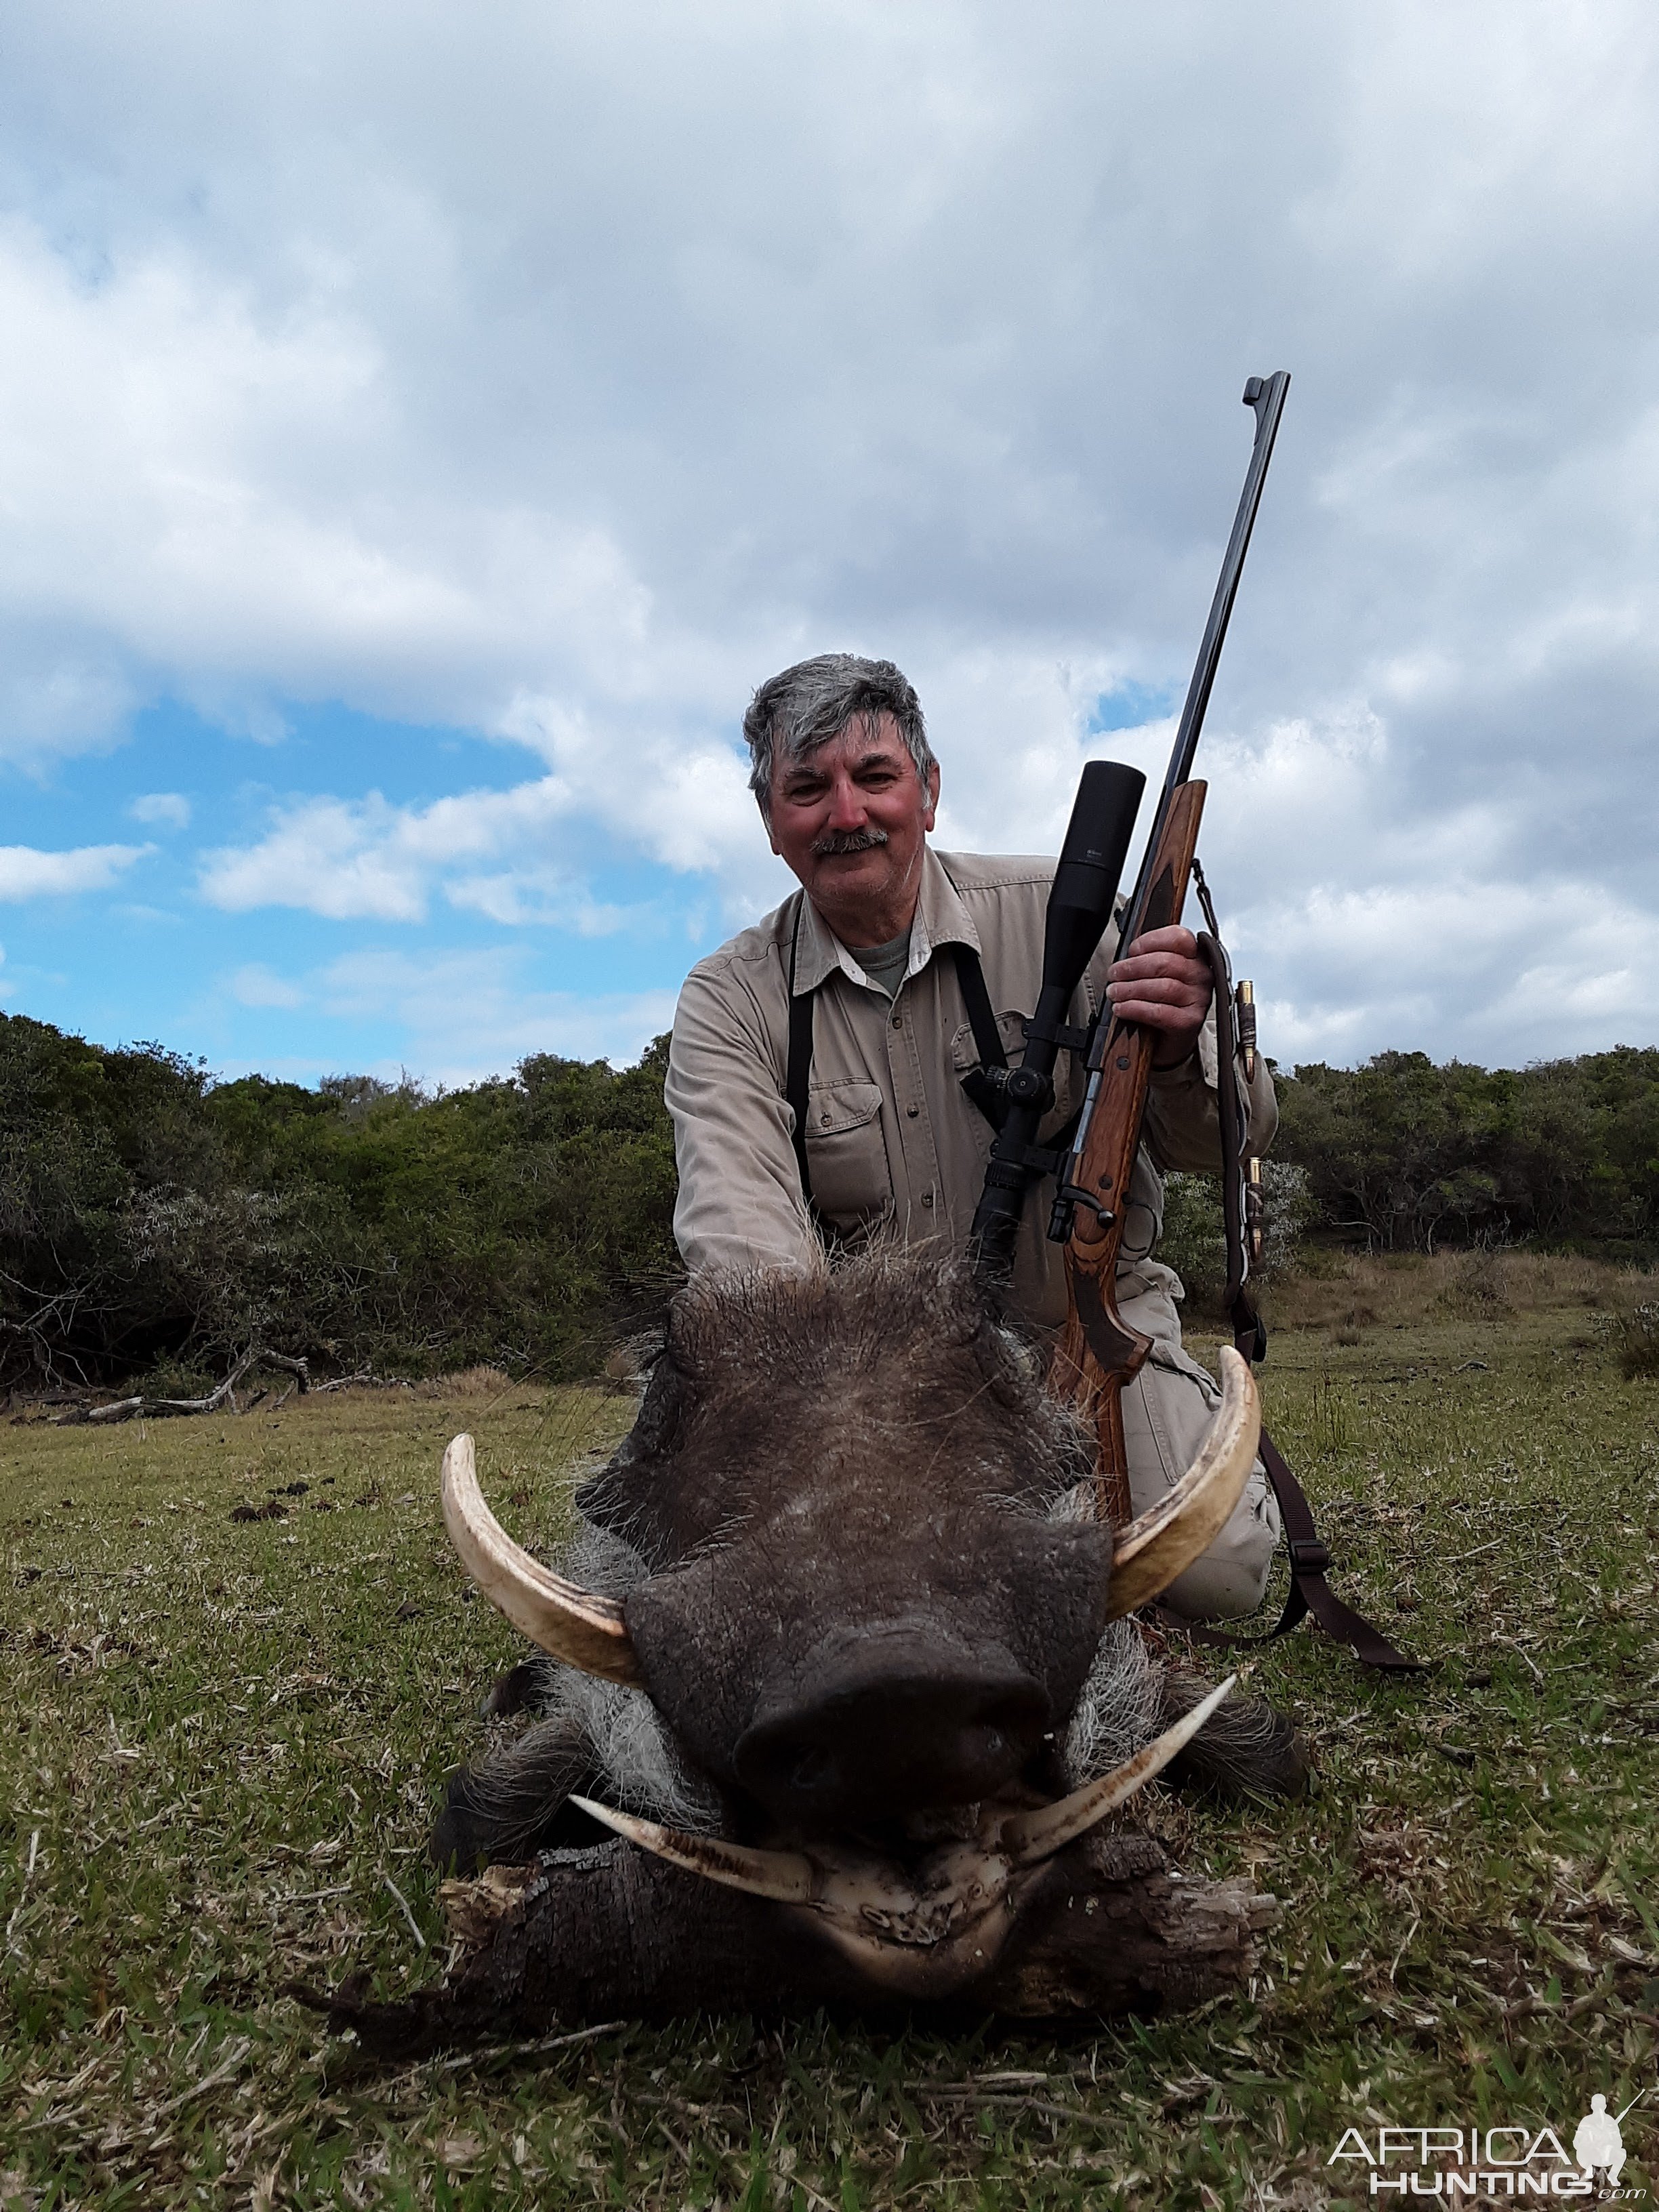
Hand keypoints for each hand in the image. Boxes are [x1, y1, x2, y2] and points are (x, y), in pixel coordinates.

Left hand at [1106, 925, 1211, 1067]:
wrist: (1170, 1039)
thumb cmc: (1163, 1004)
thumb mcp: (1158, 976)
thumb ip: (1147, 961)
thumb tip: (1125, 959)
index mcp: (1194, 958)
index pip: (1179, 938)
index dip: (1151, 941)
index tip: (1132, 950)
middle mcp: (1200, 976)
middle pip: (1166, 963)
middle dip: (1133, 967)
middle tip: (1114, 974)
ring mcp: (1198, 999)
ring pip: (1163, 987)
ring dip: (1131, 989)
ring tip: (1114, 992)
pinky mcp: (1190, 1021)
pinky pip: (1160, 1012)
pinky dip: (1136, 1009)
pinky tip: (1122, 1008)